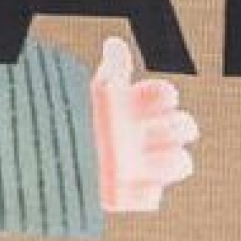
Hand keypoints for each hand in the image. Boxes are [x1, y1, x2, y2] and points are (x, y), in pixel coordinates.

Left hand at [91, 35, 198, 214]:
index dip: (160, 98)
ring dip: (165, 161)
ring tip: (139, 162)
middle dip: (175, 127)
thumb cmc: (76, 122)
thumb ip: (110, 71)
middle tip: (150, 130)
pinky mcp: (136, 195)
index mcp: (141, 109)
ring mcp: (147, 167)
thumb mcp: (94, 96)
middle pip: (186, 128)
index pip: (168, 97)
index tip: (140, 103)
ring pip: (180, 162)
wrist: (54, 159)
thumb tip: (115, 43)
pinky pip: (151, 197)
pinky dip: (138, 193)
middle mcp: (151, 137)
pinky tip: (117, 184)